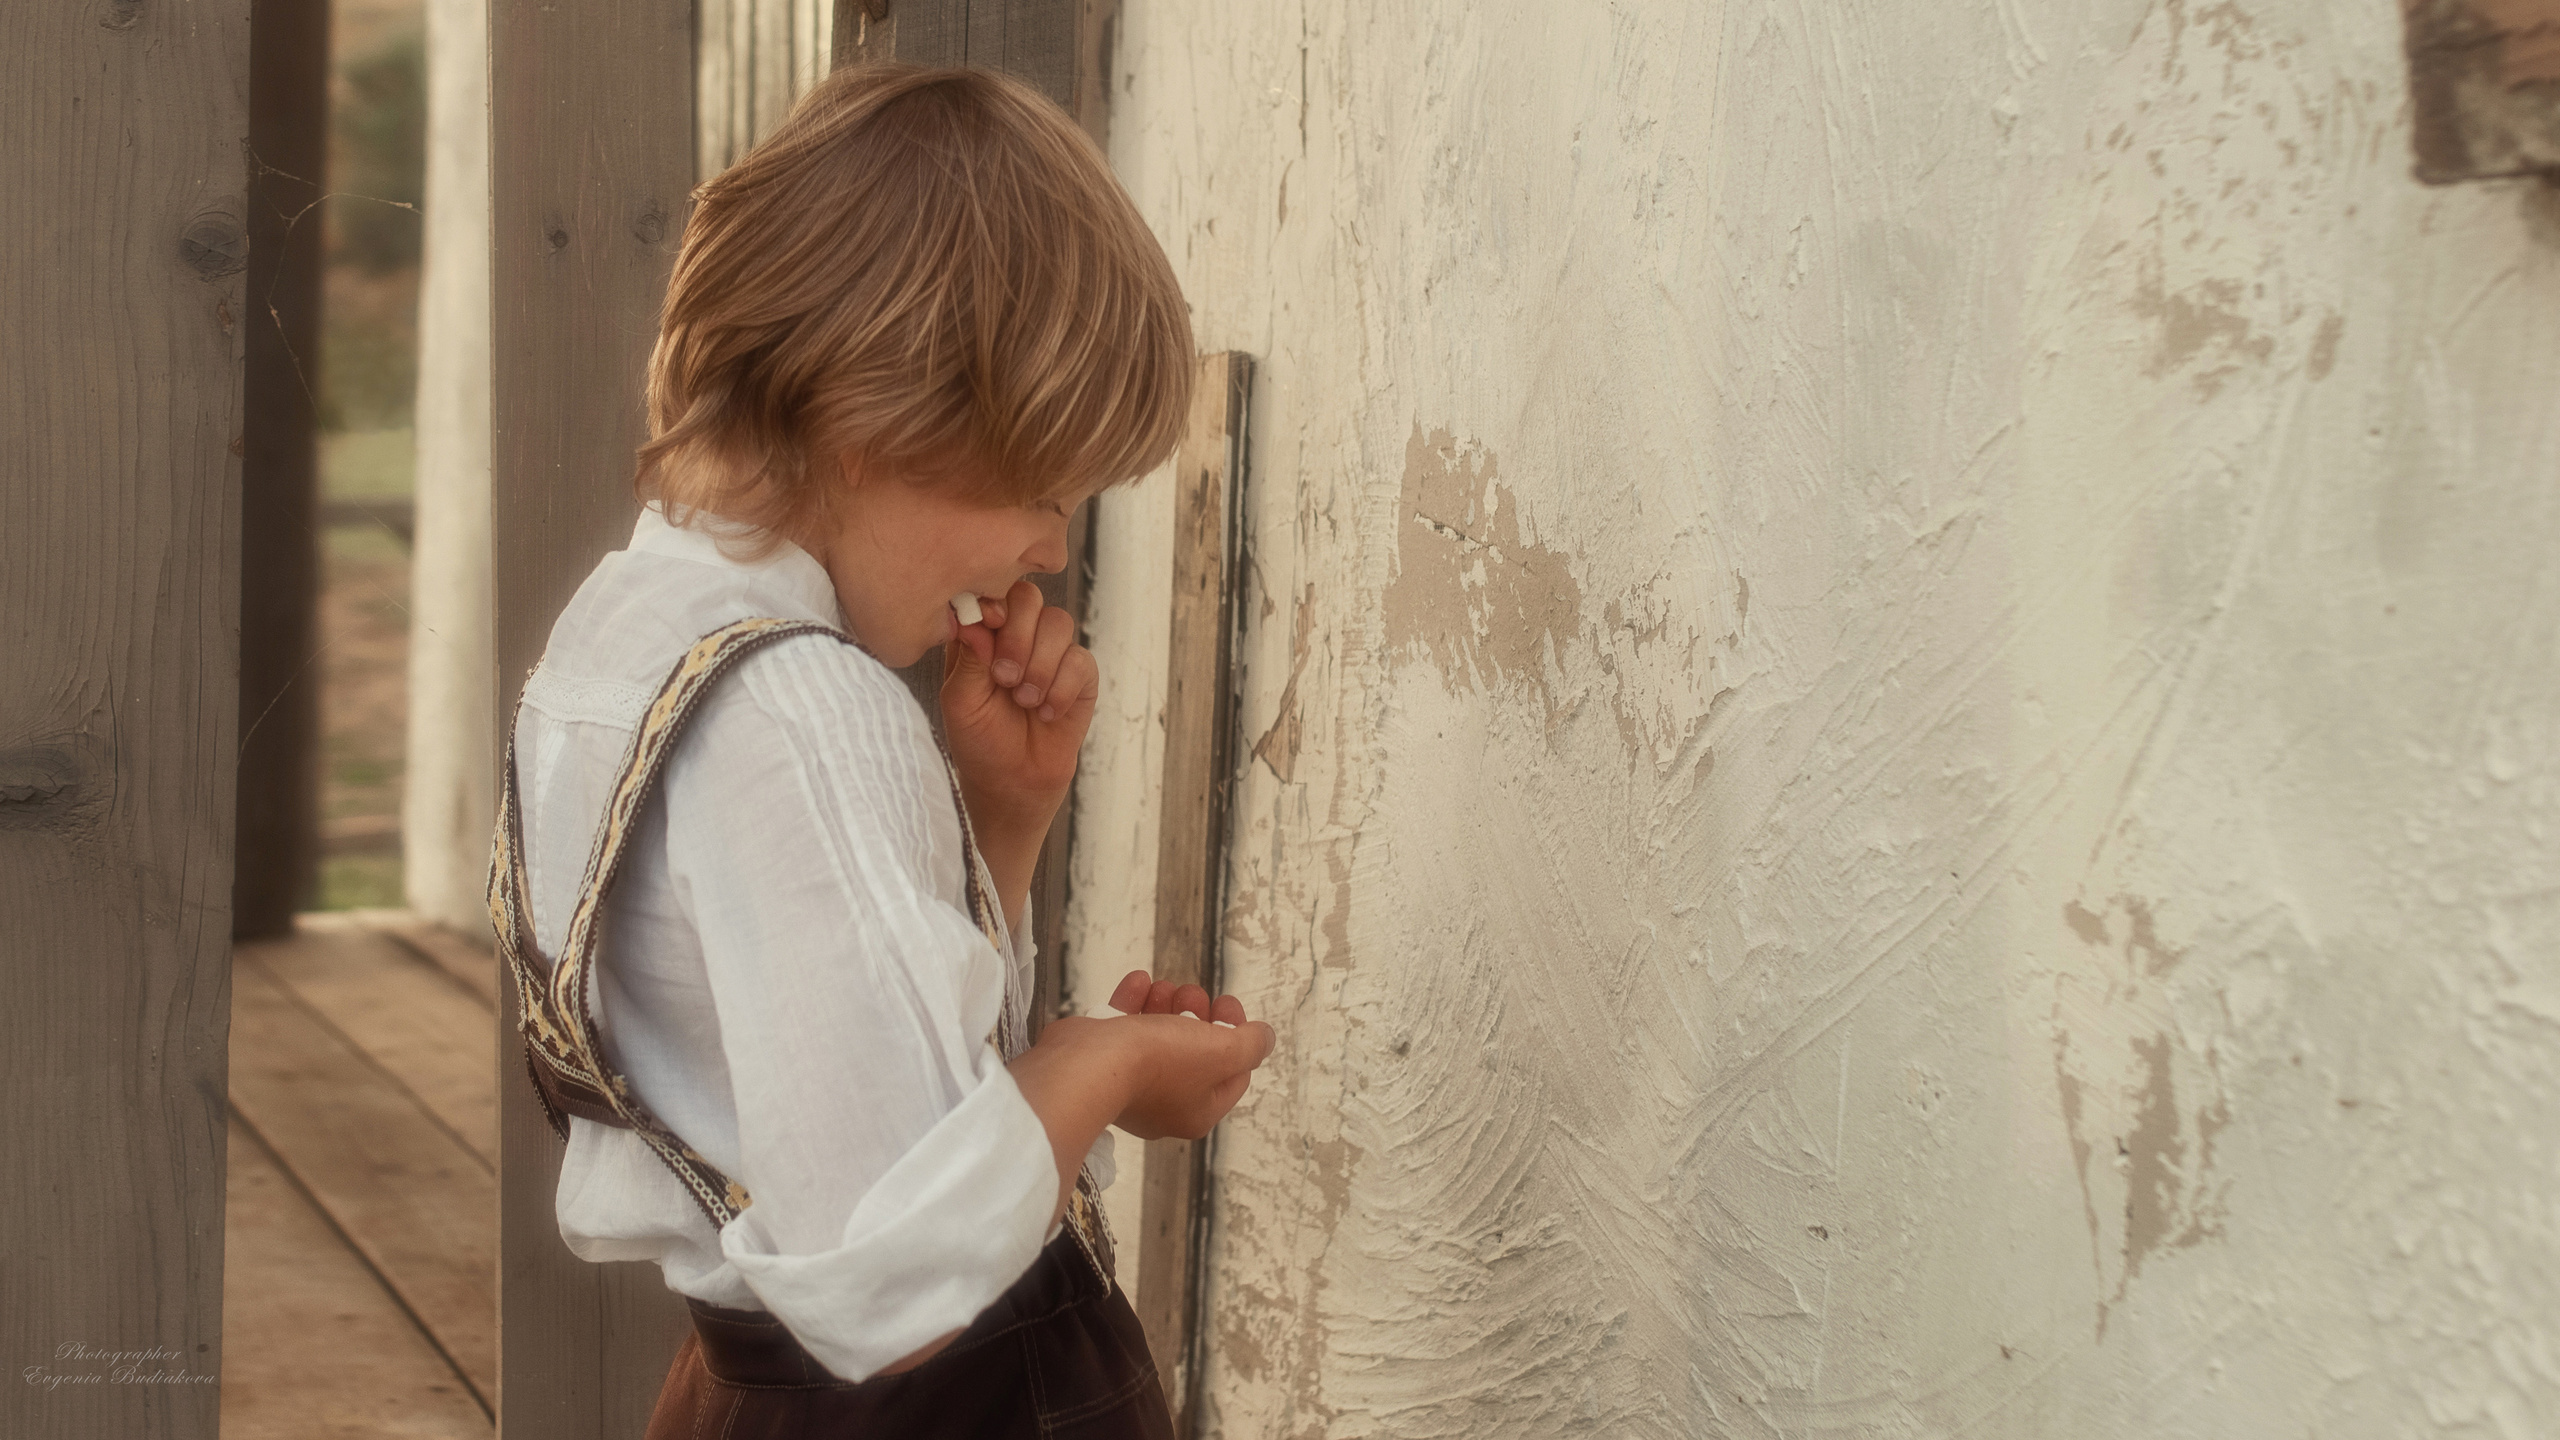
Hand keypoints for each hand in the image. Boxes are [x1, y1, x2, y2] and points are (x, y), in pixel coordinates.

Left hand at [941, 580, 1095, 827]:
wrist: (1012, 782)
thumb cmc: (979, 741)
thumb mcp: (960, 700)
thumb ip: (968, 657)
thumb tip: (976, 618)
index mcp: (983, 635)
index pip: (993, 593)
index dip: (994, 604)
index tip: (989, 627)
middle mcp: (1018, 636)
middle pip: (1029, 598)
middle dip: (1018, 636)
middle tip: (1005, 677)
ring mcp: (1052, 652)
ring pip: (1058, 623)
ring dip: (1040, 665)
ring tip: (1024, 701)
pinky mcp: (1080, 675)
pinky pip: (1080, 660)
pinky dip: (1061, 689)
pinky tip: (1046, 713)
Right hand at [1095, 971, 1268, 1139]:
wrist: (1086, 1065)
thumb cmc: (1157, 1063)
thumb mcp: (1222, 1051)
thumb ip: (1251, 1044)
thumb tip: (1264, 1038)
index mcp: (1197, 1111)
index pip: (1233, 1073)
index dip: (1236, 1033)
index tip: (1226, 1003)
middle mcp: (1163, 1105)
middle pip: (1194, 1052)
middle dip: (1196, 1014)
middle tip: (1191, 994)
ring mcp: (1128, 1086)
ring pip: (1156, 1038)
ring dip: (1165, 1005)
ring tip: (1164, 986)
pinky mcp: (1100, 1065)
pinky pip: (1122, 1029)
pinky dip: (1132, 1002)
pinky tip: (1138, 982)